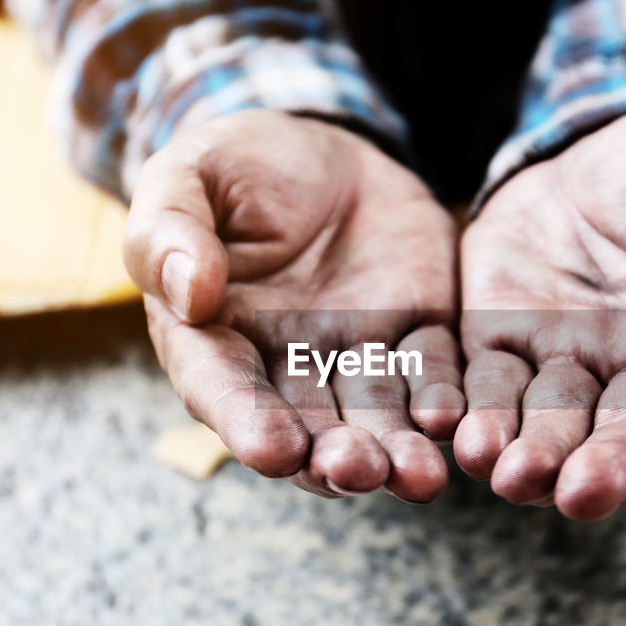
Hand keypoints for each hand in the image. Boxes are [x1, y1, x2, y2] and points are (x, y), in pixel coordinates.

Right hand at [124, 111, 463, 501]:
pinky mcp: (414, 335)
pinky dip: (443, 402)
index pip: (223, 390)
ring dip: (396, 453)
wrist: (323, 148)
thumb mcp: (187, 176)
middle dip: (332, 457)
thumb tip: (187, 291)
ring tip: (420, 476)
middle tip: (359, 471)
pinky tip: (455, 420)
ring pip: (375, 417)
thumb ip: (170, 230)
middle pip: (307, 426)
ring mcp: (353, 357)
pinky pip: (432, 375)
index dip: (247, 423)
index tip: (273, 450)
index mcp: (212, 338)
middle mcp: (284, 367)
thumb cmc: (233, 166)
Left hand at [454, 107, 625, 519]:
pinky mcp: (502, 347)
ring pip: (552, 423)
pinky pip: (486, 388)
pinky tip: (459, 439)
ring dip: (534, 456)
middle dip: (606, 465)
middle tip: (582, 495)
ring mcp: (568, 365)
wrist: (592, 159)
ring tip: (513, 477)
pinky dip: (474, 416)